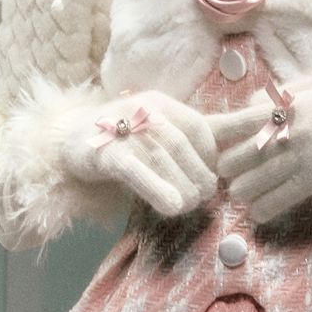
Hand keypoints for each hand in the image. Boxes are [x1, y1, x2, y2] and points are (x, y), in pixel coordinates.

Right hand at [60, 90, 217, 215]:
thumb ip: (196, 138)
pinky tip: (172, 207)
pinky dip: (156, 188)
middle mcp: (142, 110)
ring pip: (159, 157)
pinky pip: (133, 170)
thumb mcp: (159, 132)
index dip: (211, 153)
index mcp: (161, 103)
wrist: (67, 139)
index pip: (197, 125)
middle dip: (198, 174)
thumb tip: (245, 140)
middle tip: (204, 197)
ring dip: (182, 185)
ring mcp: (119, 129)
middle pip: (179, 143)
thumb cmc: (125, 139)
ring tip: (190, 205)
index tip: (215, 174)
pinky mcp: (102, 152)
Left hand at [208, 72, 311, 222]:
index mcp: (286, 106)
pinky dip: (264, 209)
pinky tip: (259, 212)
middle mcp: (287, 133)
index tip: (205, 141)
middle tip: (228, 171)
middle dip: (228, 167)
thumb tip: (254, 102)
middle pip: (236, 158)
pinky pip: (281, 200)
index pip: (235, 122)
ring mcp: (301, 159)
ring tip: (242, 192)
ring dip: (243, 189)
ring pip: (252, 184)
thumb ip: (282, 93)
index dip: (215, 134)